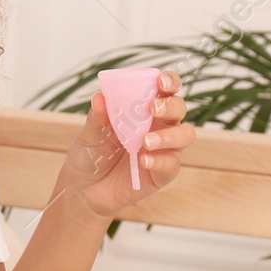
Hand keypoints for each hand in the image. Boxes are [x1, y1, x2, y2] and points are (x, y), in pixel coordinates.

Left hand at [55, 69, 193, 221]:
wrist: (85, 189)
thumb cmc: (90, 155)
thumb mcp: (90, 135)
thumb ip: (97, 118)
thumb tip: (99, 96)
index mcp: (144, 109)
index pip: (165, 90)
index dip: (169, 81)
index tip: (161, 81)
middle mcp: (159, 126)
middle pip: (179, 108)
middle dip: (170, 105)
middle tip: (152, 109)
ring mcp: (164, 149)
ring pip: (185, 135)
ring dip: (169, 135)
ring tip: (145, 141)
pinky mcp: (163, 172)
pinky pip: (171, 164)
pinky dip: (159, 160)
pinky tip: (143, 160)